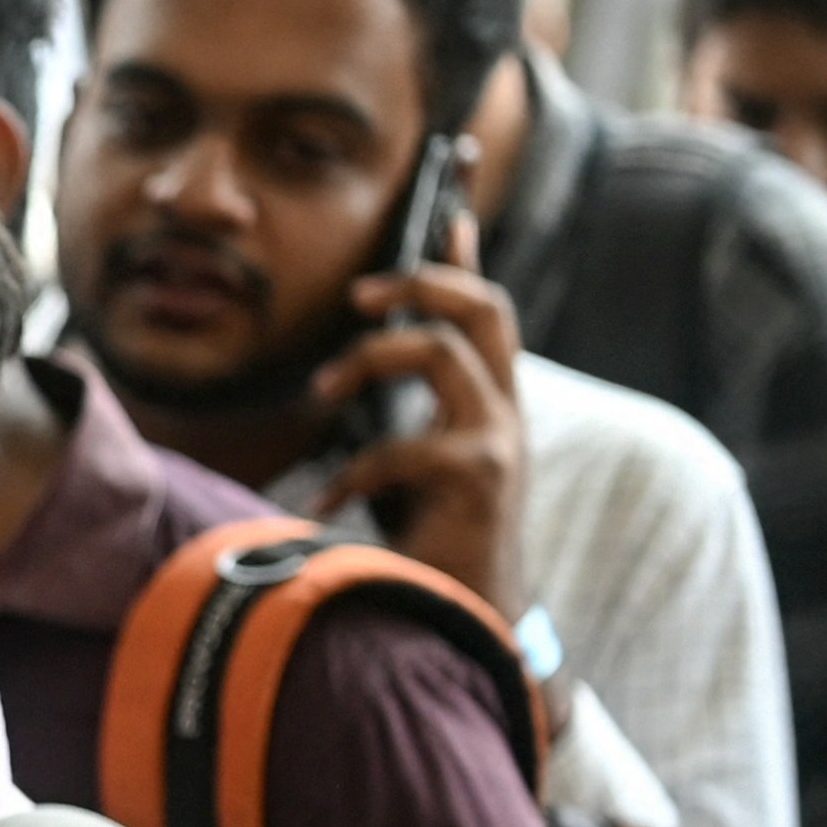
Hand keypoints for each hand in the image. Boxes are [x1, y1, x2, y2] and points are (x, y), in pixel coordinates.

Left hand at [308, 258, 528, 618]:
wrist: (473, 615)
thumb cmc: (434, 538)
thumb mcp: (417, 465)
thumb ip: (405, 417)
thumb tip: (356, 371)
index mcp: (491, 402)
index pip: (486, 313)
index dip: (467, 261)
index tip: (449, 211)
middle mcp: (505, 410)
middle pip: (483, 307)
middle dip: (424, 281)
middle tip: (361, 290)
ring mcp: (499, 439)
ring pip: (439, 351)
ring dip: (369, 357)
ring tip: (321, 391)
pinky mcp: (479, 476)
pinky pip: (399, 446)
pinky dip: (348, 475)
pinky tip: (325, 506)